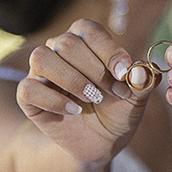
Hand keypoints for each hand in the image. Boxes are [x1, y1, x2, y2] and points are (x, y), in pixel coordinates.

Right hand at [16, 19, 156, 167]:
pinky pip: (29, 88)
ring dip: (72, 80)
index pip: (89, 30)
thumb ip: (143, 81)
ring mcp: (40, 71)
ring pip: (42, 58)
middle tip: (111, 91)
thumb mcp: (136, 97)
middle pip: (67, 43)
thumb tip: (142, 71)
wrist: (101, 142)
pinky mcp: (28, 96)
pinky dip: (54, 100)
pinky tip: (74, 111)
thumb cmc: (117, 110)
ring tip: (92, 98)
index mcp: (84, 39)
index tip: (123, 73)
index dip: (108, 49)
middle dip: (94, 70)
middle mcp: (58, 49)